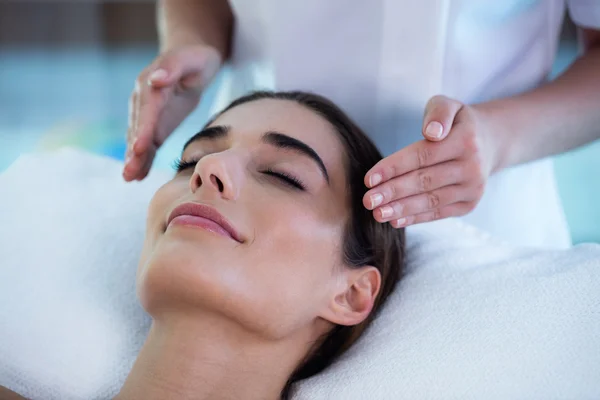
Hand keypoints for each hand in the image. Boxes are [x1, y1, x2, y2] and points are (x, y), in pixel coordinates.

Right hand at [123, 45, 221, 180]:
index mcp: (151, 85)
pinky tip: (138, 176)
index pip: (147, 110)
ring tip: (128, 178)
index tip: (139, 148)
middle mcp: (143, 101)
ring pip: (140, 139)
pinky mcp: (155, 125)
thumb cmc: (195, 58)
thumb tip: (156, 80)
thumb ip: (172, 68)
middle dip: (133, 151)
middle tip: (128, 172)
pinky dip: (144, 160)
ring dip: (134, 159)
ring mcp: (147, 115)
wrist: (192, 60)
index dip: (143, 130)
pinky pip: (148, 144)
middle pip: (138, 129)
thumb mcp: (189, 59)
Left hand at [363, 95, 499, 227]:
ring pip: (431, 201)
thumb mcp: (449, 105)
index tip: (369, 179)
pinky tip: (395, 220)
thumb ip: (438, 113)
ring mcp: (473, 188)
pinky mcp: (469, 204)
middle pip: (424, 181)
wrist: (490, 142)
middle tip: (368, 201)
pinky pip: (438, 213)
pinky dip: (416, 218)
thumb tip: (431, 132)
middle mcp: (472, 167)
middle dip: (393, 192)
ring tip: (377, 213)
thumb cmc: (456, 123)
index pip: (422, 155)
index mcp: (465, 140)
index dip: (394, 168)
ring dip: (402, 209)